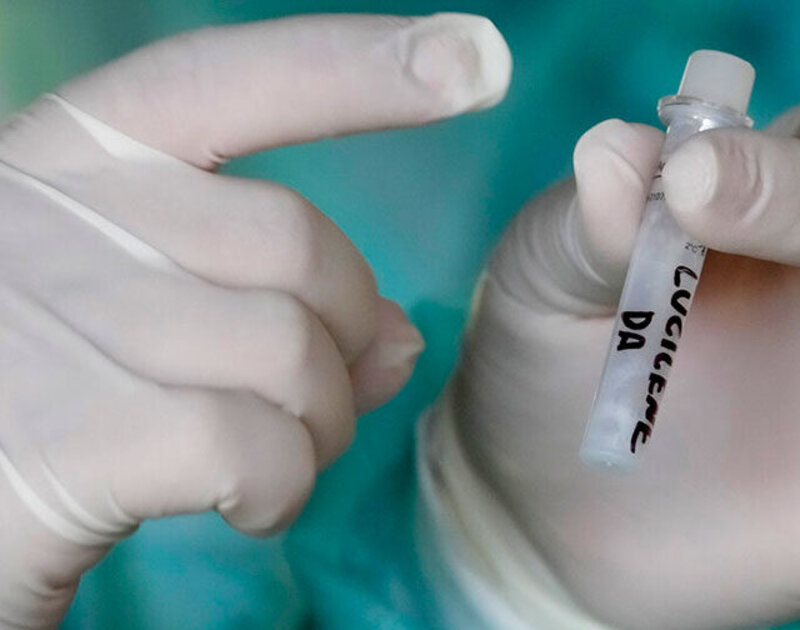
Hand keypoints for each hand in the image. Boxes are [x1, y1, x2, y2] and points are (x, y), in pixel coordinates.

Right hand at [0, 14, 509, 627]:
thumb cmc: (36, 396)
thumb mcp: (137, 316)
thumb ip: (260, 299)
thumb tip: (398, 335)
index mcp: (69, 159)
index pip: (226, 78)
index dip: (358, 67)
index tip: (474, 56)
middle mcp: (49, 211)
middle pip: (296, 245)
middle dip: (344, 338)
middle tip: (313, 404)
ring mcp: (52, 319)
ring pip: (291, 353)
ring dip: (317, 427)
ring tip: (267, 463)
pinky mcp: (67, 434)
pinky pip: (254, 447)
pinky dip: (281, 488)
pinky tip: (246, 504)